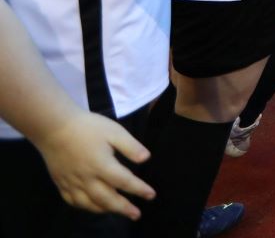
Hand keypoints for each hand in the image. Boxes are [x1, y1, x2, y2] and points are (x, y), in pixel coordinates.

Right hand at [36, 111, 154, 218]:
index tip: (151, 195)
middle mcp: (87, 179)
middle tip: (136, 214)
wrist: (55, 128)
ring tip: (118, 211)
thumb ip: (130, 146)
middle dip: (124, 208)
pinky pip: (73, 201)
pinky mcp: (61, 183)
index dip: (139, 189)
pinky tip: (93, 206)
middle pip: (107, 199)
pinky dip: (85, 207)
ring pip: (90, 204)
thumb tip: (146, 159)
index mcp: (102, 165)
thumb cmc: (88, 127)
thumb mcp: (114, 131)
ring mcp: (72, 183)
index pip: (124, 182)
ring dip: (106, 210)